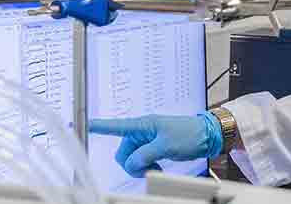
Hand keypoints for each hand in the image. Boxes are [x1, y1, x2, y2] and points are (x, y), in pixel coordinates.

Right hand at [89, 113, 222, 177]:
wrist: (208, 135)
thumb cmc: (190, 134)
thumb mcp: (166, 145)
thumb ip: (145, 154)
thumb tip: (130, 163)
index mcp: (144, 125)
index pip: (116, 126)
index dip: (99, 126)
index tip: (82, 123)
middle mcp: (143, 131)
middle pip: (123, 151)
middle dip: (132, 163)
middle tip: (149, 168)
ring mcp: (149, 140)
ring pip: (132, 158)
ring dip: (141, 166)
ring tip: (158, 167)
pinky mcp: (155, 148)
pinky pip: (142, 160)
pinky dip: (147, 167)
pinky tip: (158, 168)